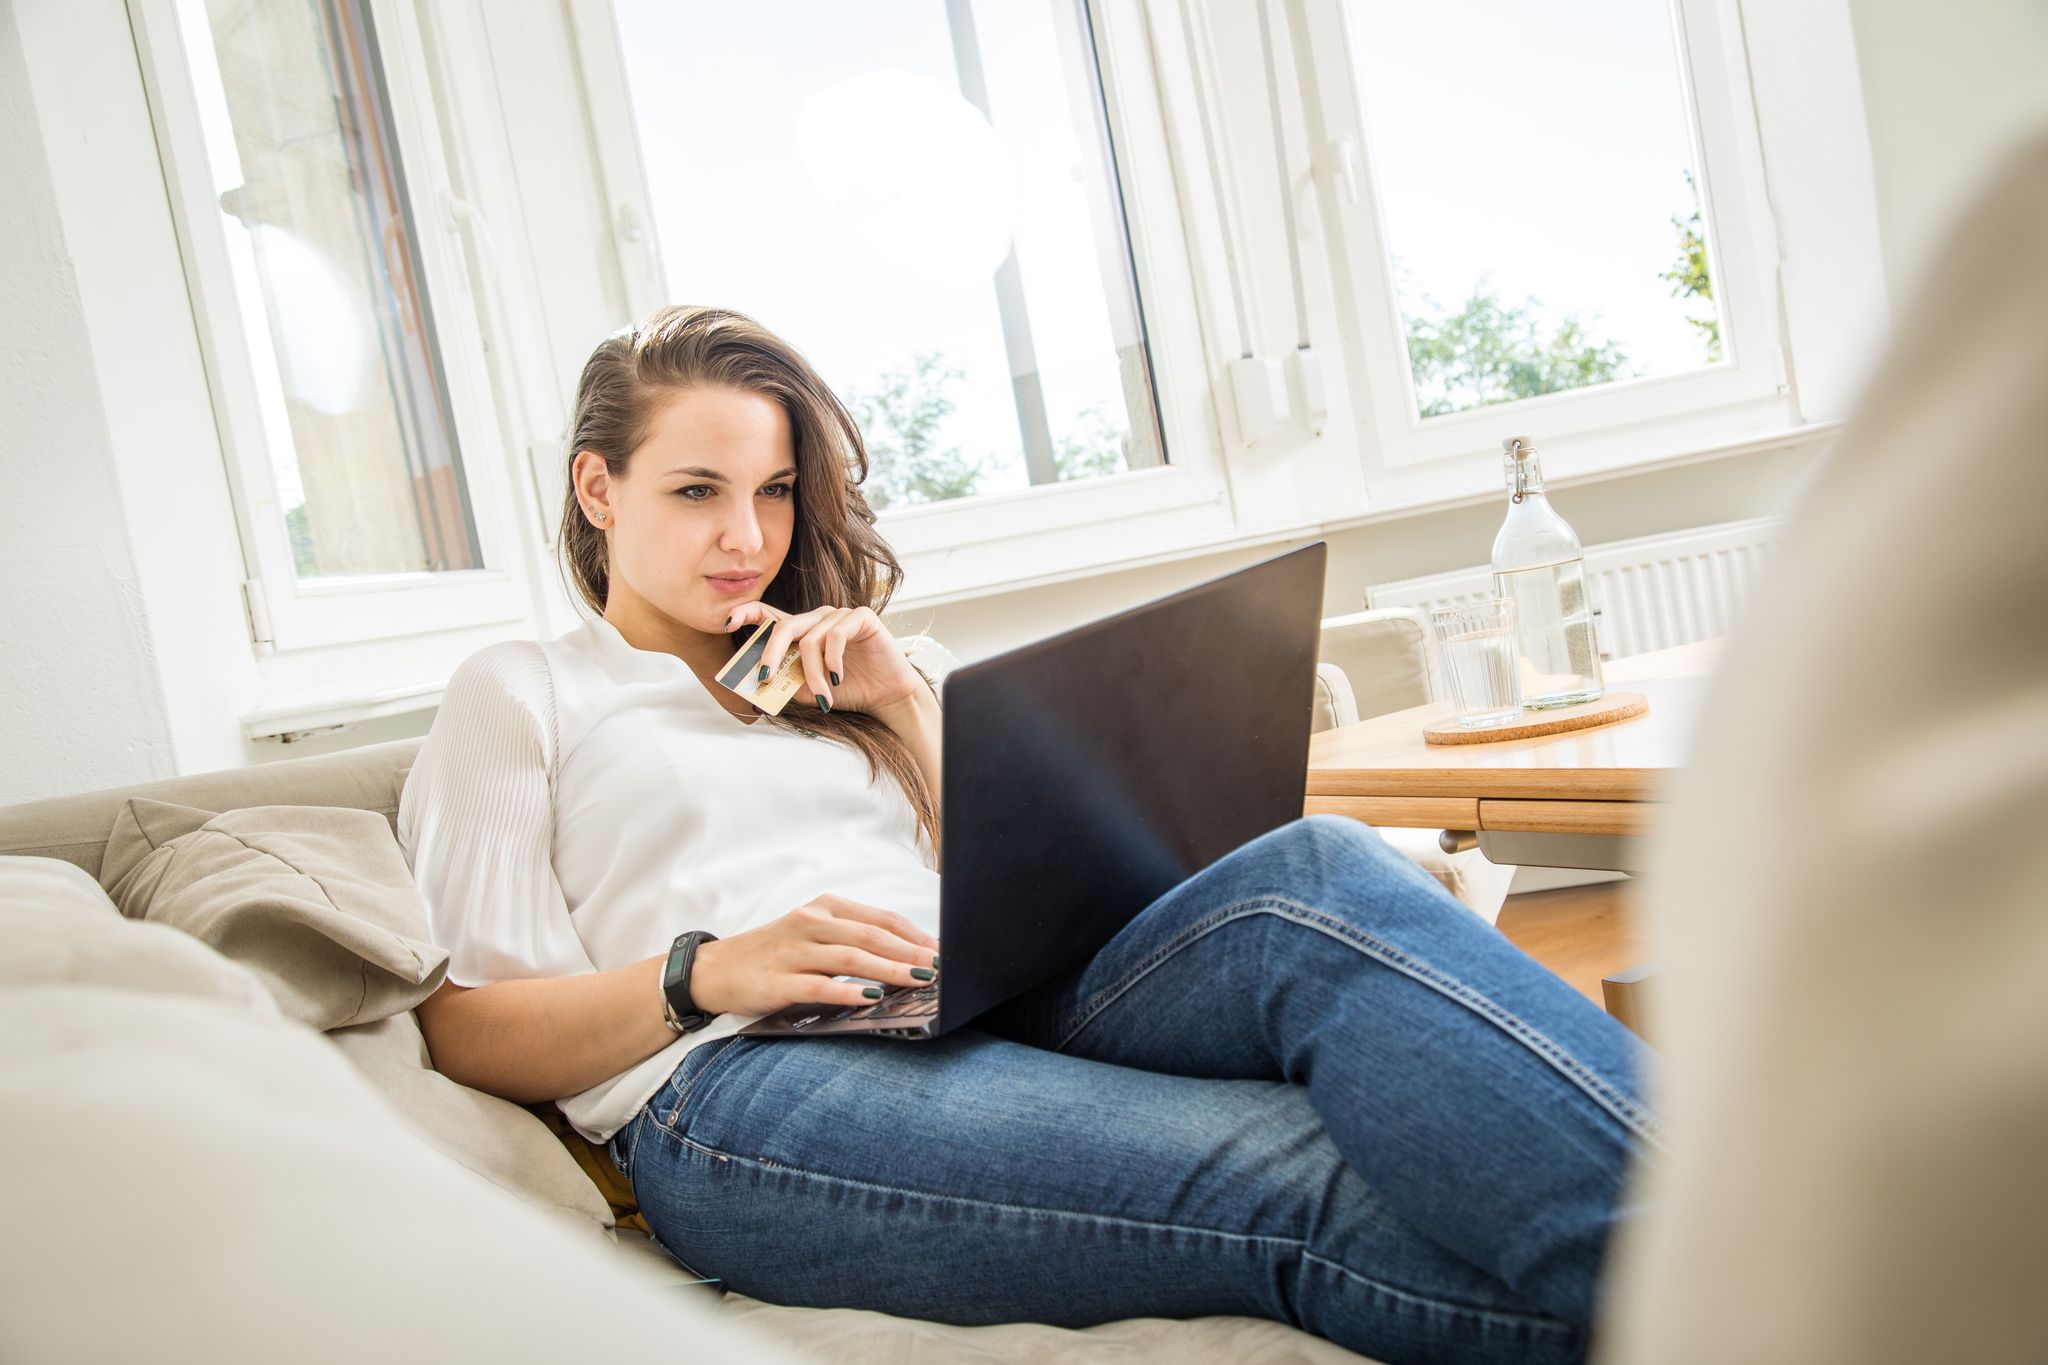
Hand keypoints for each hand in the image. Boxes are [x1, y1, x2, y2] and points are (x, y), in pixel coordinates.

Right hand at [686, 895, 940, 1016]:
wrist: (714, 970)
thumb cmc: (775, 955)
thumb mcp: (814, 936)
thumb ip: (853, 940)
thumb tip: (909, 958)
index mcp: (825, 907)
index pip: (881, 919)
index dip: (916, 935)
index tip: (945, 952)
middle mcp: (810, 923)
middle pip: (871, 936)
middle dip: (911, 952)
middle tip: (942, 968)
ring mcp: (793, 951)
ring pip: (849, 958)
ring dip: (888, 969)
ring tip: (918, 980)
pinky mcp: (777, 981)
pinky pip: (817, 986)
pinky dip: (846, 991)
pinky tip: (870, 998)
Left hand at [724, 601, 928, 718]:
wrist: (887, 697)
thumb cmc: (848, 691)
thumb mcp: (808, 690)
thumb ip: (785, 682)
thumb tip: (754, 685)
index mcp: (802, 631)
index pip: (769, 614)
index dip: (746, 613)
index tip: (727, 622)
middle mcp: (818, 618)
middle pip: (784, 627)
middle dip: (771, 654)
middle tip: (765, 678)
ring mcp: (839, 614)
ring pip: (811, 640)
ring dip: (813, 674)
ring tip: (822, 697)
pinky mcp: (861, 617)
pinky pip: (835, 635)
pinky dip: (833, 662)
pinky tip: (838, 679)